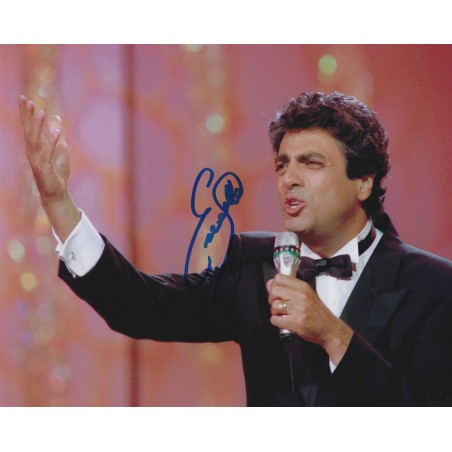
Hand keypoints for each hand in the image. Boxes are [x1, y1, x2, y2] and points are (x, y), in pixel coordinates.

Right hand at [19, 95, 80, 240]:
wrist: (56, 192)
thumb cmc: (56, 170)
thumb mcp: (60, 147)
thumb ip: (56, 133)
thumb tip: (56, 117)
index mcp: (34, 146)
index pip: (28, 126)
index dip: (26, 113)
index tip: (24, 98)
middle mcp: (32, 151)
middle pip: (28, 130)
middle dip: (27, 115)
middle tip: (26, 100)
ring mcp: (37, 160)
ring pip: (35, 140)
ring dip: (38, 126)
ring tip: (41, 112)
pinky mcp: (44, 168)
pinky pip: (48, 153)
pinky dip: (53, 142)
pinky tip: (57, 132)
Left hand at [267, 274, 352, 364]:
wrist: (330, 329)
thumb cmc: (317, 312)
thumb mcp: (306, 294)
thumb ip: (289, 288)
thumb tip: (269, 283)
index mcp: (303, 287)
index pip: (279, 278)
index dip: (274, 286)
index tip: (278, 293)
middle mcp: (301, 296)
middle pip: (274, 291)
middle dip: (272, 299)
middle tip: (279, 305)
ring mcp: (298, 309)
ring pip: (274, 306)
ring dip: (275, 312)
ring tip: (284, 315)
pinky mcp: (296, 323)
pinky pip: (275, 320)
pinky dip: (277, 322)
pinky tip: (284, 322)